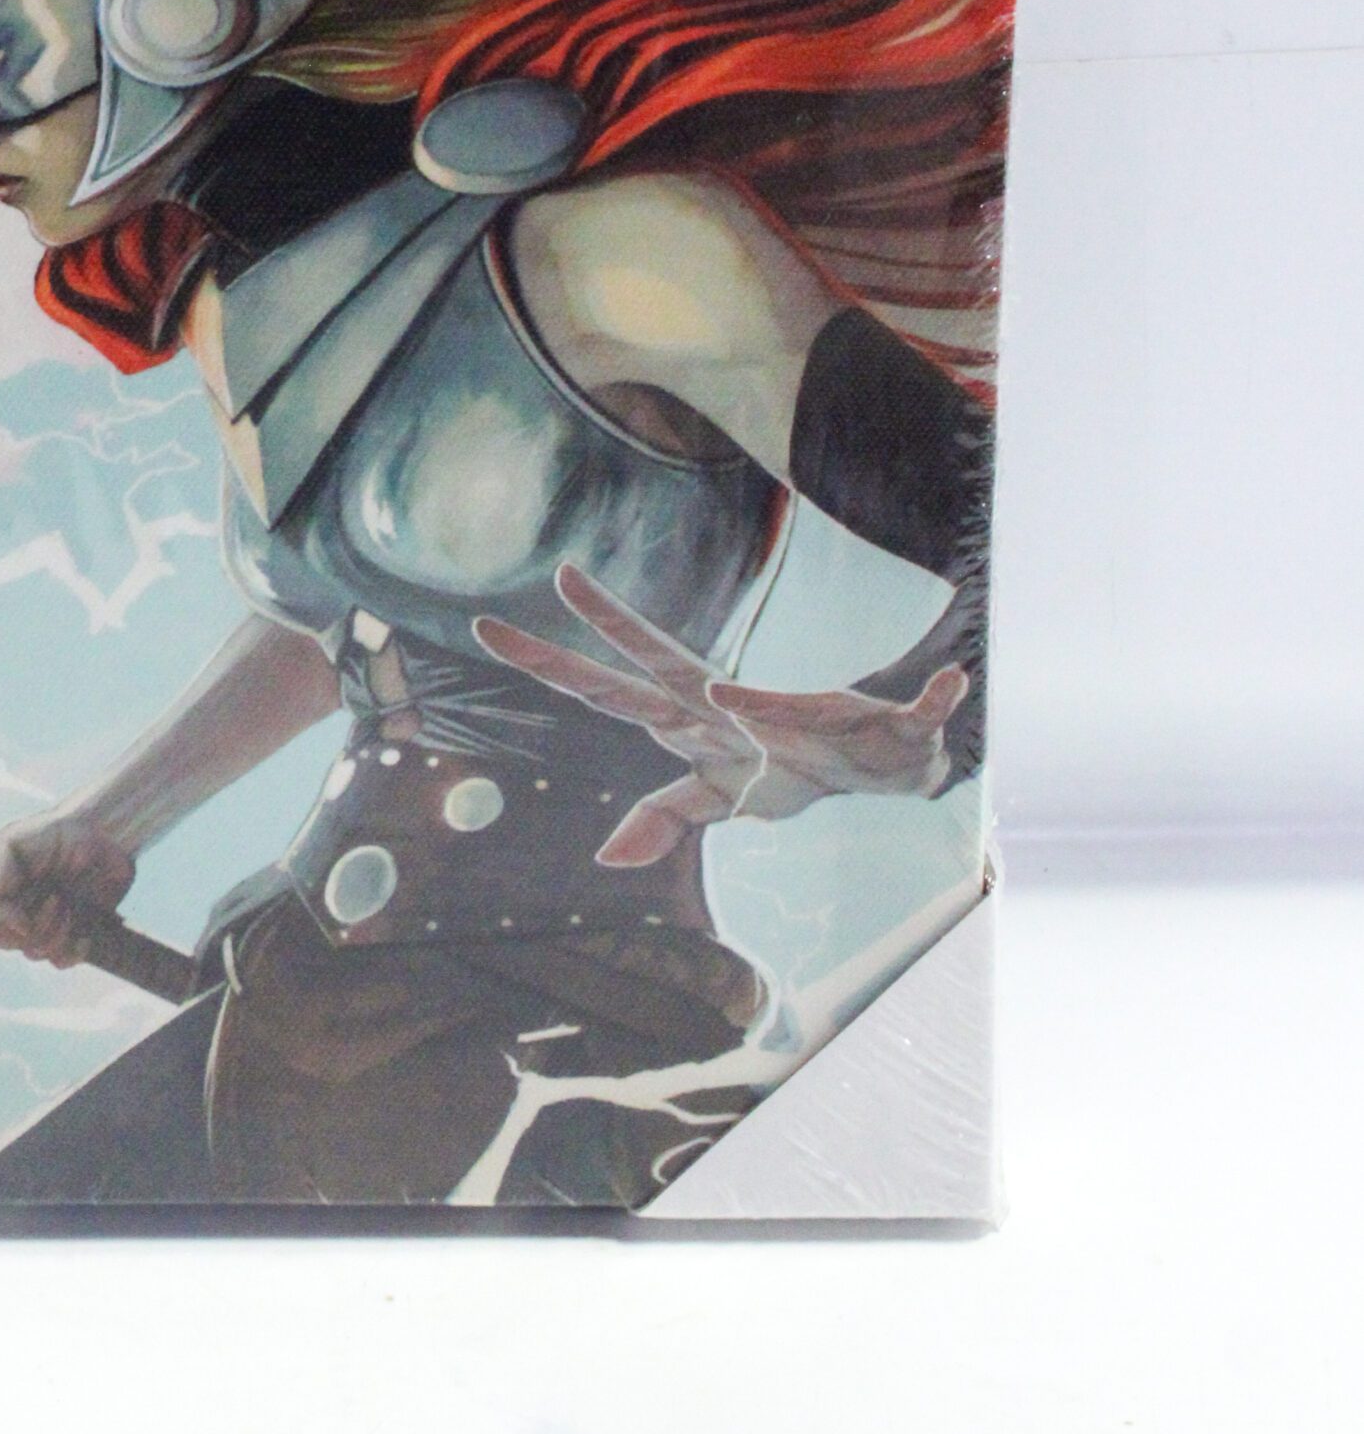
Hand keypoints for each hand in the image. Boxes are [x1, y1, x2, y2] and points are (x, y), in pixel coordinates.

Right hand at [0, 808, 137, 967]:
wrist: (106, 834)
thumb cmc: (58, 832)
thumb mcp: (13, 843)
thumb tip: (14, 929)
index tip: (19, 915)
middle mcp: (13, 906)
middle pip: (2, 941)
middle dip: (31, 926)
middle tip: (56, 897)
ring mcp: (40, 921)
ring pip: (32, 953)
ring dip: (54, 934)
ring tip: (70, 905)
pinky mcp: (68, 933)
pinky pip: (60, 961)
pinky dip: (72, 952)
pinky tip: (84, 934)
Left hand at [473, 562, 968, 868]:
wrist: (874, 759)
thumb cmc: (789, 766)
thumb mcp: (722, 799)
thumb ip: (662, 817)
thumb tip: (605, 858)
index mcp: (697, 718)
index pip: (610, 686)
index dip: (553, 662)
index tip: (485, 627)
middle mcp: (737, 703)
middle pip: (660, 662)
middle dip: (611, 624)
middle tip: (557, 576)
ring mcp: (800, 713)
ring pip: (777, 701)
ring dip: (757, 708)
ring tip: (723, 698)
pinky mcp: (881, 726)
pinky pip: (914, 715)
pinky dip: (931, 703)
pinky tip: (949, 688)